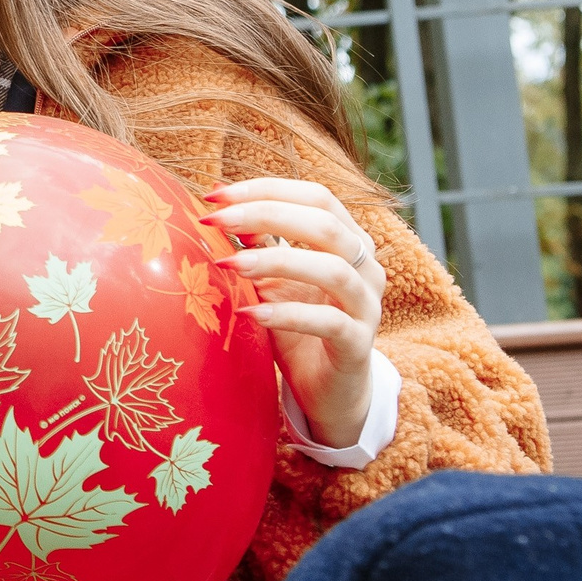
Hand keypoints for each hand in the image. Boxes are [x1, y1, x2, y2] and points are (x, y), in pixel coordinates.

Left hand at [202, 178, 384, 447]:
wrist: (329, 391)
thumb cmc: (299, 328)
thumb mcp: (274, 281)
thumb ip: (260, 245)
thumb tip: (223, 208)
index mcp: (349, 243)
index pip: (317, 197)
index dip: (267, 189)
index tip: (215, 195)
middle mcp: (367, 269)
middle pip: (325, 224)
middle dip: (265, 214)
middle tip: (214, 220)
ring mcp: (367, 307)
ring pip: (334, 270)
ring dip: (275, 261)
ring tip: (230, 264)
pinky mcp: (357, 345)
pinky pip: (328, 323)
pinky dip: (285, 314)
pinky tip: (249, 314)